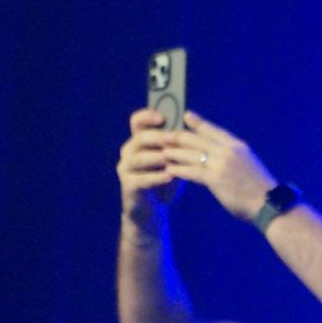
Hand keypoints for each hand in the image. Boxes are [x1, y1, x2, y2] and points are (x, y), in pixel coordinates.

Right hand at [117, 108, 185, 224]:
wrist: (155, 206)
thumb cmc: (168, 176)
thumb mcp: (175, 157)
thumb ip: (179, 143)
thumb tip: (195, 124)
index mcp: (140, 139)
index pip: (137, 121)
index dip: (147, 115)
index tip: (162, 117)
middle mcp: (129, 151)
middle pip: (140, 138)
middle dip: (158, 137)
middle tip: (173, 139)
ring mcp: (126, 168)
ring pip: (138, 158)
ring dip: (158, 157)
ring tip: (173, 158)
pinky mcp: (128, 185)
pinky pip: (140, 179)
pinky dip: (156, 177)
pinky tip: (170, 176)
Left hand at [158, 112, 277, 222]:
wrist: (268, 203)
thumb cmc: (259, 187)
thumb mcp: (248, 163)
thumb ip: (233, 156)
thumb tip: (218, 154)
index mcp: (238, 145)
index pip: (214, 130)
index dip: (198, 122)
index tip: (186, 115)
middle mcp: (229, 151)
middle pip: (199, 140)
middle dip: (179, 137)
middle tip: (164, 135)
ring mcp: (222, 164)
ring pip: (192, 154)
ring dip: (175, 153)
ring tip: (162, 152)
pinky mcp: (216, 179)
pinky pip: (192, 171)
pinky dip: (180, 169)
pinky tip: (170, 169)